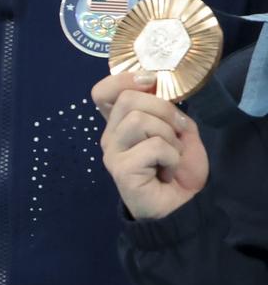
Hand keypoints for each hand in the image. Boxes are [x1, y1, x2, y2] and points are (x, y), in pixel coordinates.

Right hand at [93, 73, 208, 219]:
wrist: (181, 205)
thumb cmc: (177, 170)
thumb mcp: (180, 132)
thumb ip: (169, 112)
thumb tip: (160, 96)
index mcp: (121, 124)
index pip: (103, 92)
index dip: (124, 79)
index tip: (150, 83)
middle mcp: (111, 135)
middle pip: (128, 99)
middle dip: (164, 110)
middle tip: (177, 132)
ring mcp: (112, 152)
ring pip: (139, 120)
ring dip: (168, 135)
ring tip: (171, 154)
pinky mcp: (121, 168)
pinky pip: (153, 146)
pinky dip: (171, 156)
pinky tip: (168, 170)